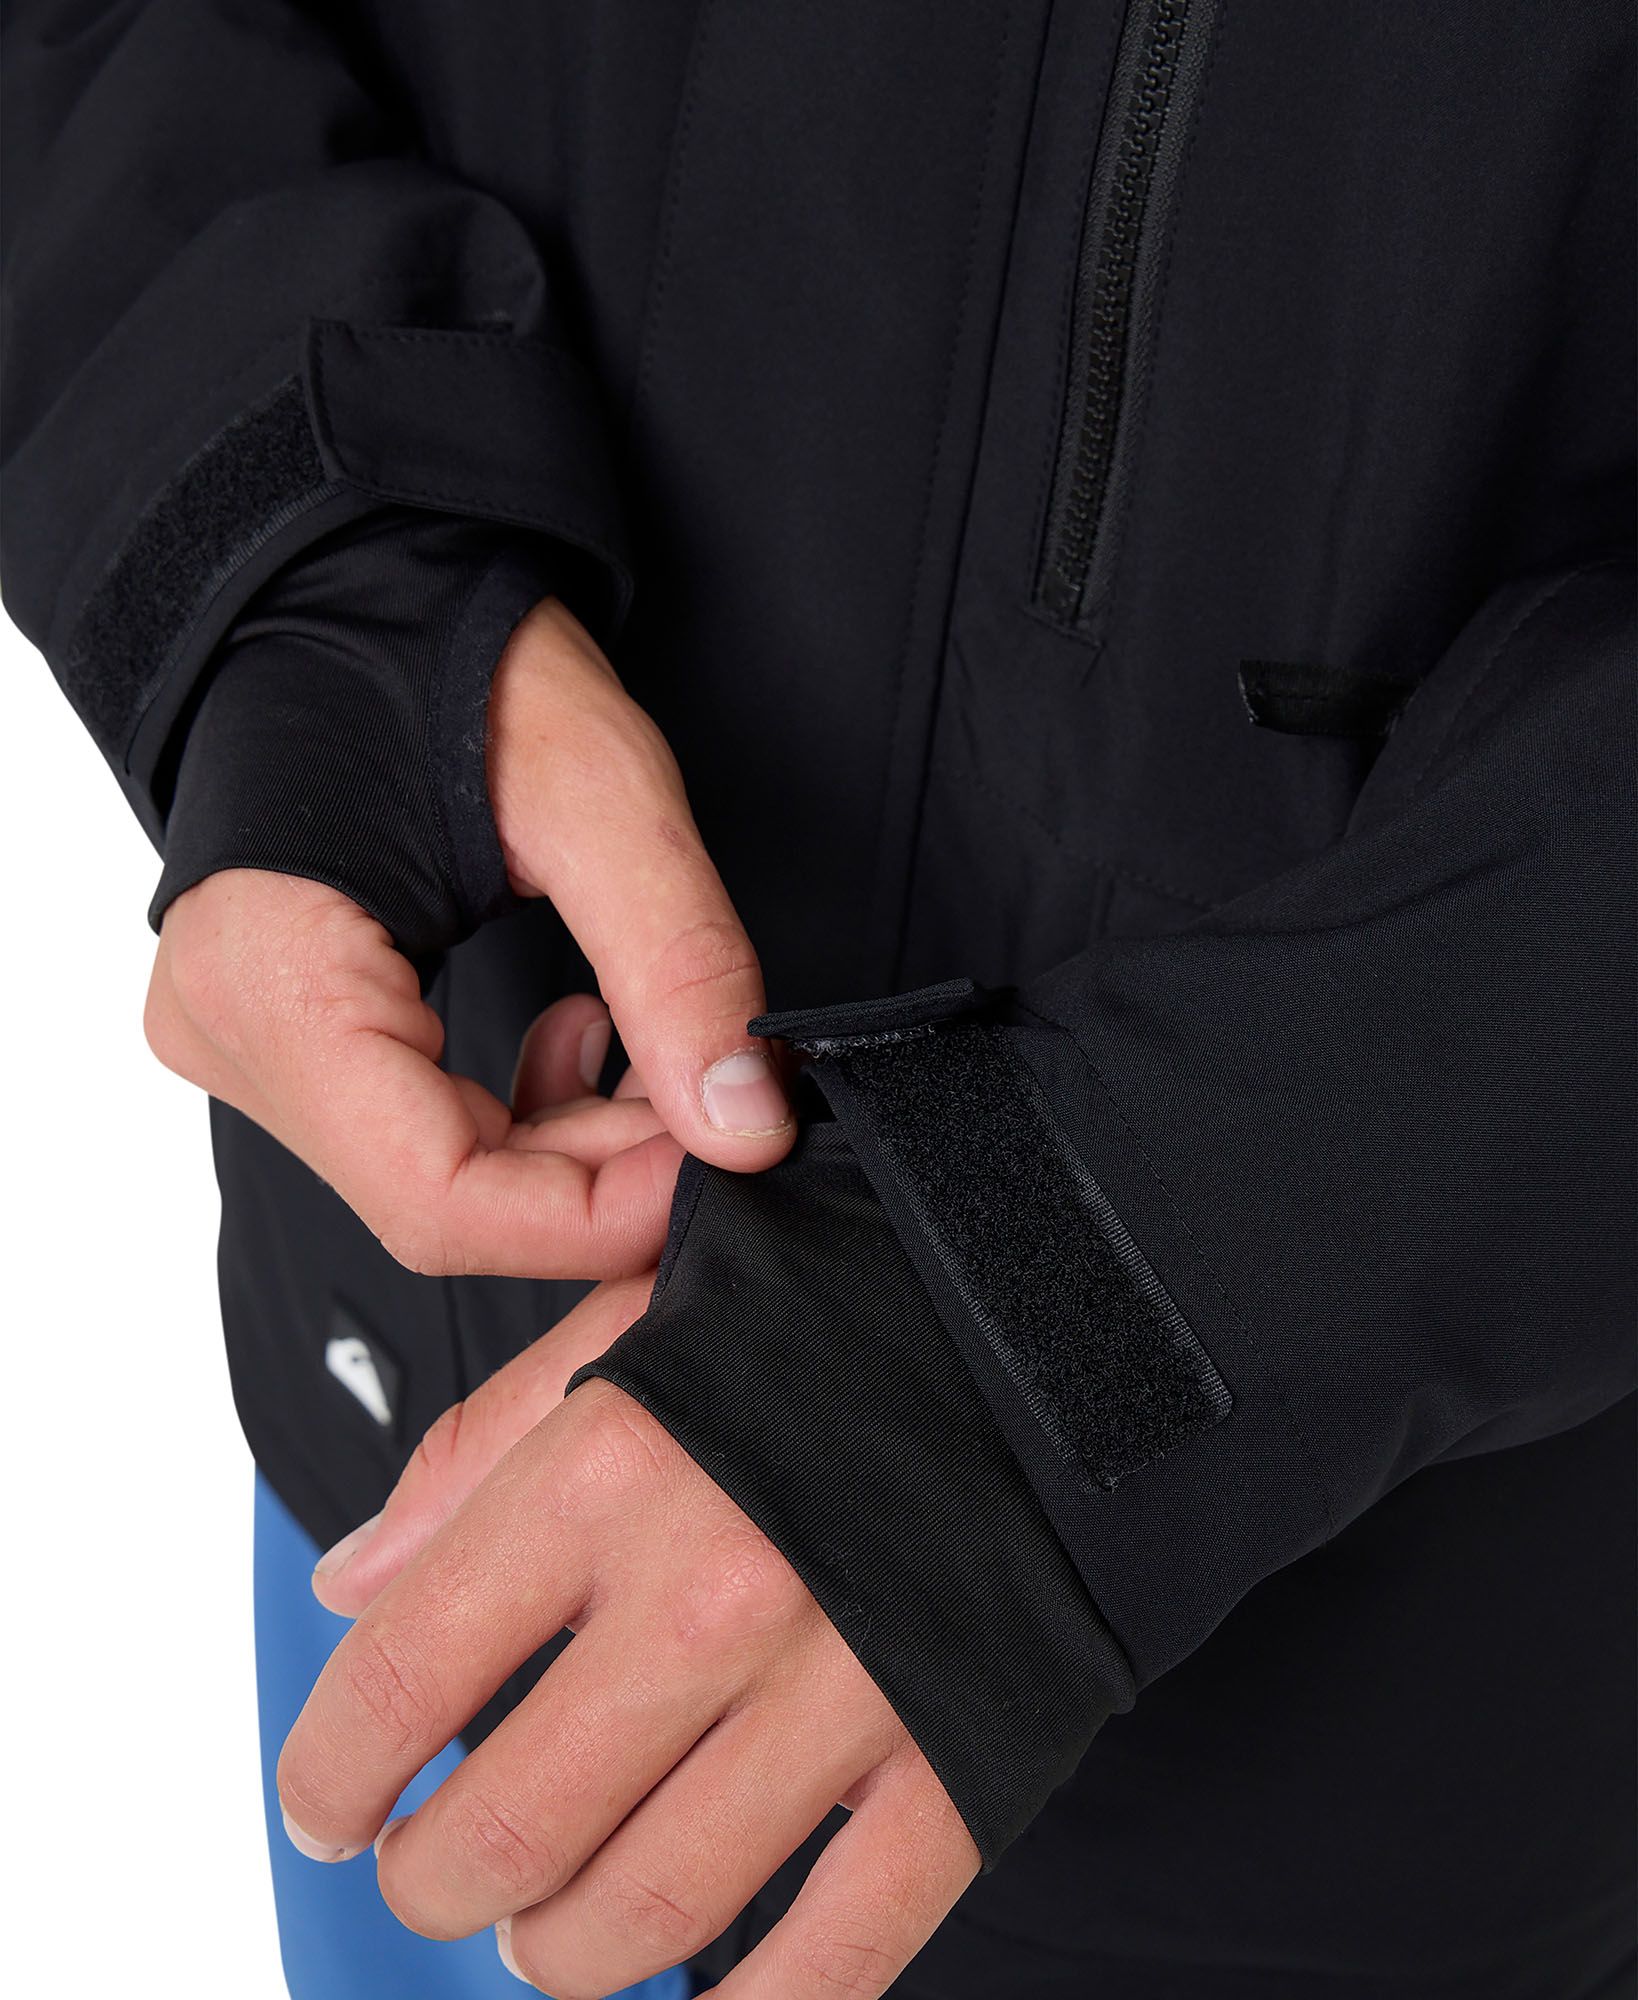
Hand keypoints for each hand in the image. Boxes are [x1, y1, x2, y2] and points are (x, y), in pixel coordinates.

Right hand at [146, 597, 792, 1278]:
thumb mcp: (598, 798)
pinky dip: (525, 1113)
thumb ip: (676, 969)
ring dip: (574, 1143)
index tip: (715, 1167)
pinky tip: (582, 1038)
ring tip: (653, 1050)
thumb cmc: (444, 655)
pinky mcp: (286, 1028)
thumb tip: (744, 1125)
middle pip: (441, 1196)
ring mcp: (246, 1035)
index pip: (437, 1197)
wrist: (356, 589)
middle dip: (601, 1173)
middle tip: (708, 1101)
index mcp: (268, 978)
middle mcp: (229, 1030)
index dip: (595, 1214)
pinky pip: (416, 1128)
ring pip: (438, 1175)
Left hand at [278, 1373, 979, 1996]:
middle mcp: (712, 1586)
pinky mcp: (959, 1756)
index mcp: (613, 1467)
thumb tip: (347, 1585)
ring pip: (645, 1915)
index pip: (400, 1678)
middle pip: (505, 1829)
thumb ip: (479, 1450)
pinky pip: (837, 1952)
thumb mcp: (629, 1324)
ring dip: (559, 1954)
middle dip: (434, 1881)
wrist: (1044, 1318)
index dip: (329, 1773)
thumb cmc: (820, 1314)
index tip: (327, 1802)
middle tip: (433, 1873)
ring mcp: (842, 1684)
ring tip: (545, 1932)